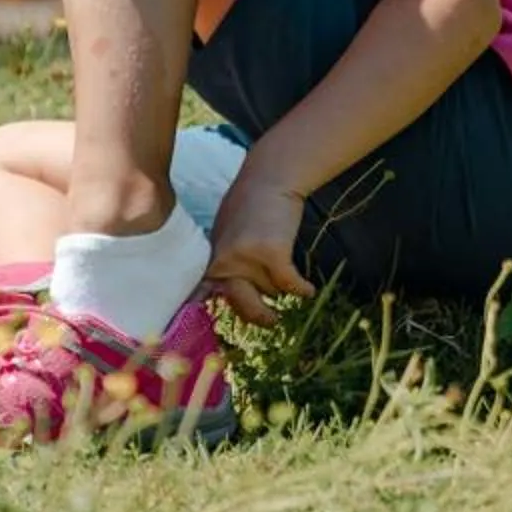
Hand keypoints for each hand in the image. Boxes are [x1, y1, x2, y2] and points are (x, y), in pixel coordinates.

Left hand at [204, 168, 314, 327]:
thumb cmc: (249, 206)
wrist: (270, 178)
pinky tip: (309, 289)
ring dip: (281, 283)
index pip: (202, 294)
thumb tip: (211, 297)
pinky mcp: (271, 254)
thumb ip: (221, 262)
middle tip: (271, 321)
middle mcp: (223, 262)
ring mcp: (246, 259)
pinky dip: (302, 288)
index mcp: (211, 258)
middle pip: (242, 304)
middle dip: (259, 316)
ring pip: (270, 289)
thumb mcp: (224, 234)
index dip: (206, 314)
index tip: (204, 333)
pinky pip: (290, 284)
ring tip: (285, 264)